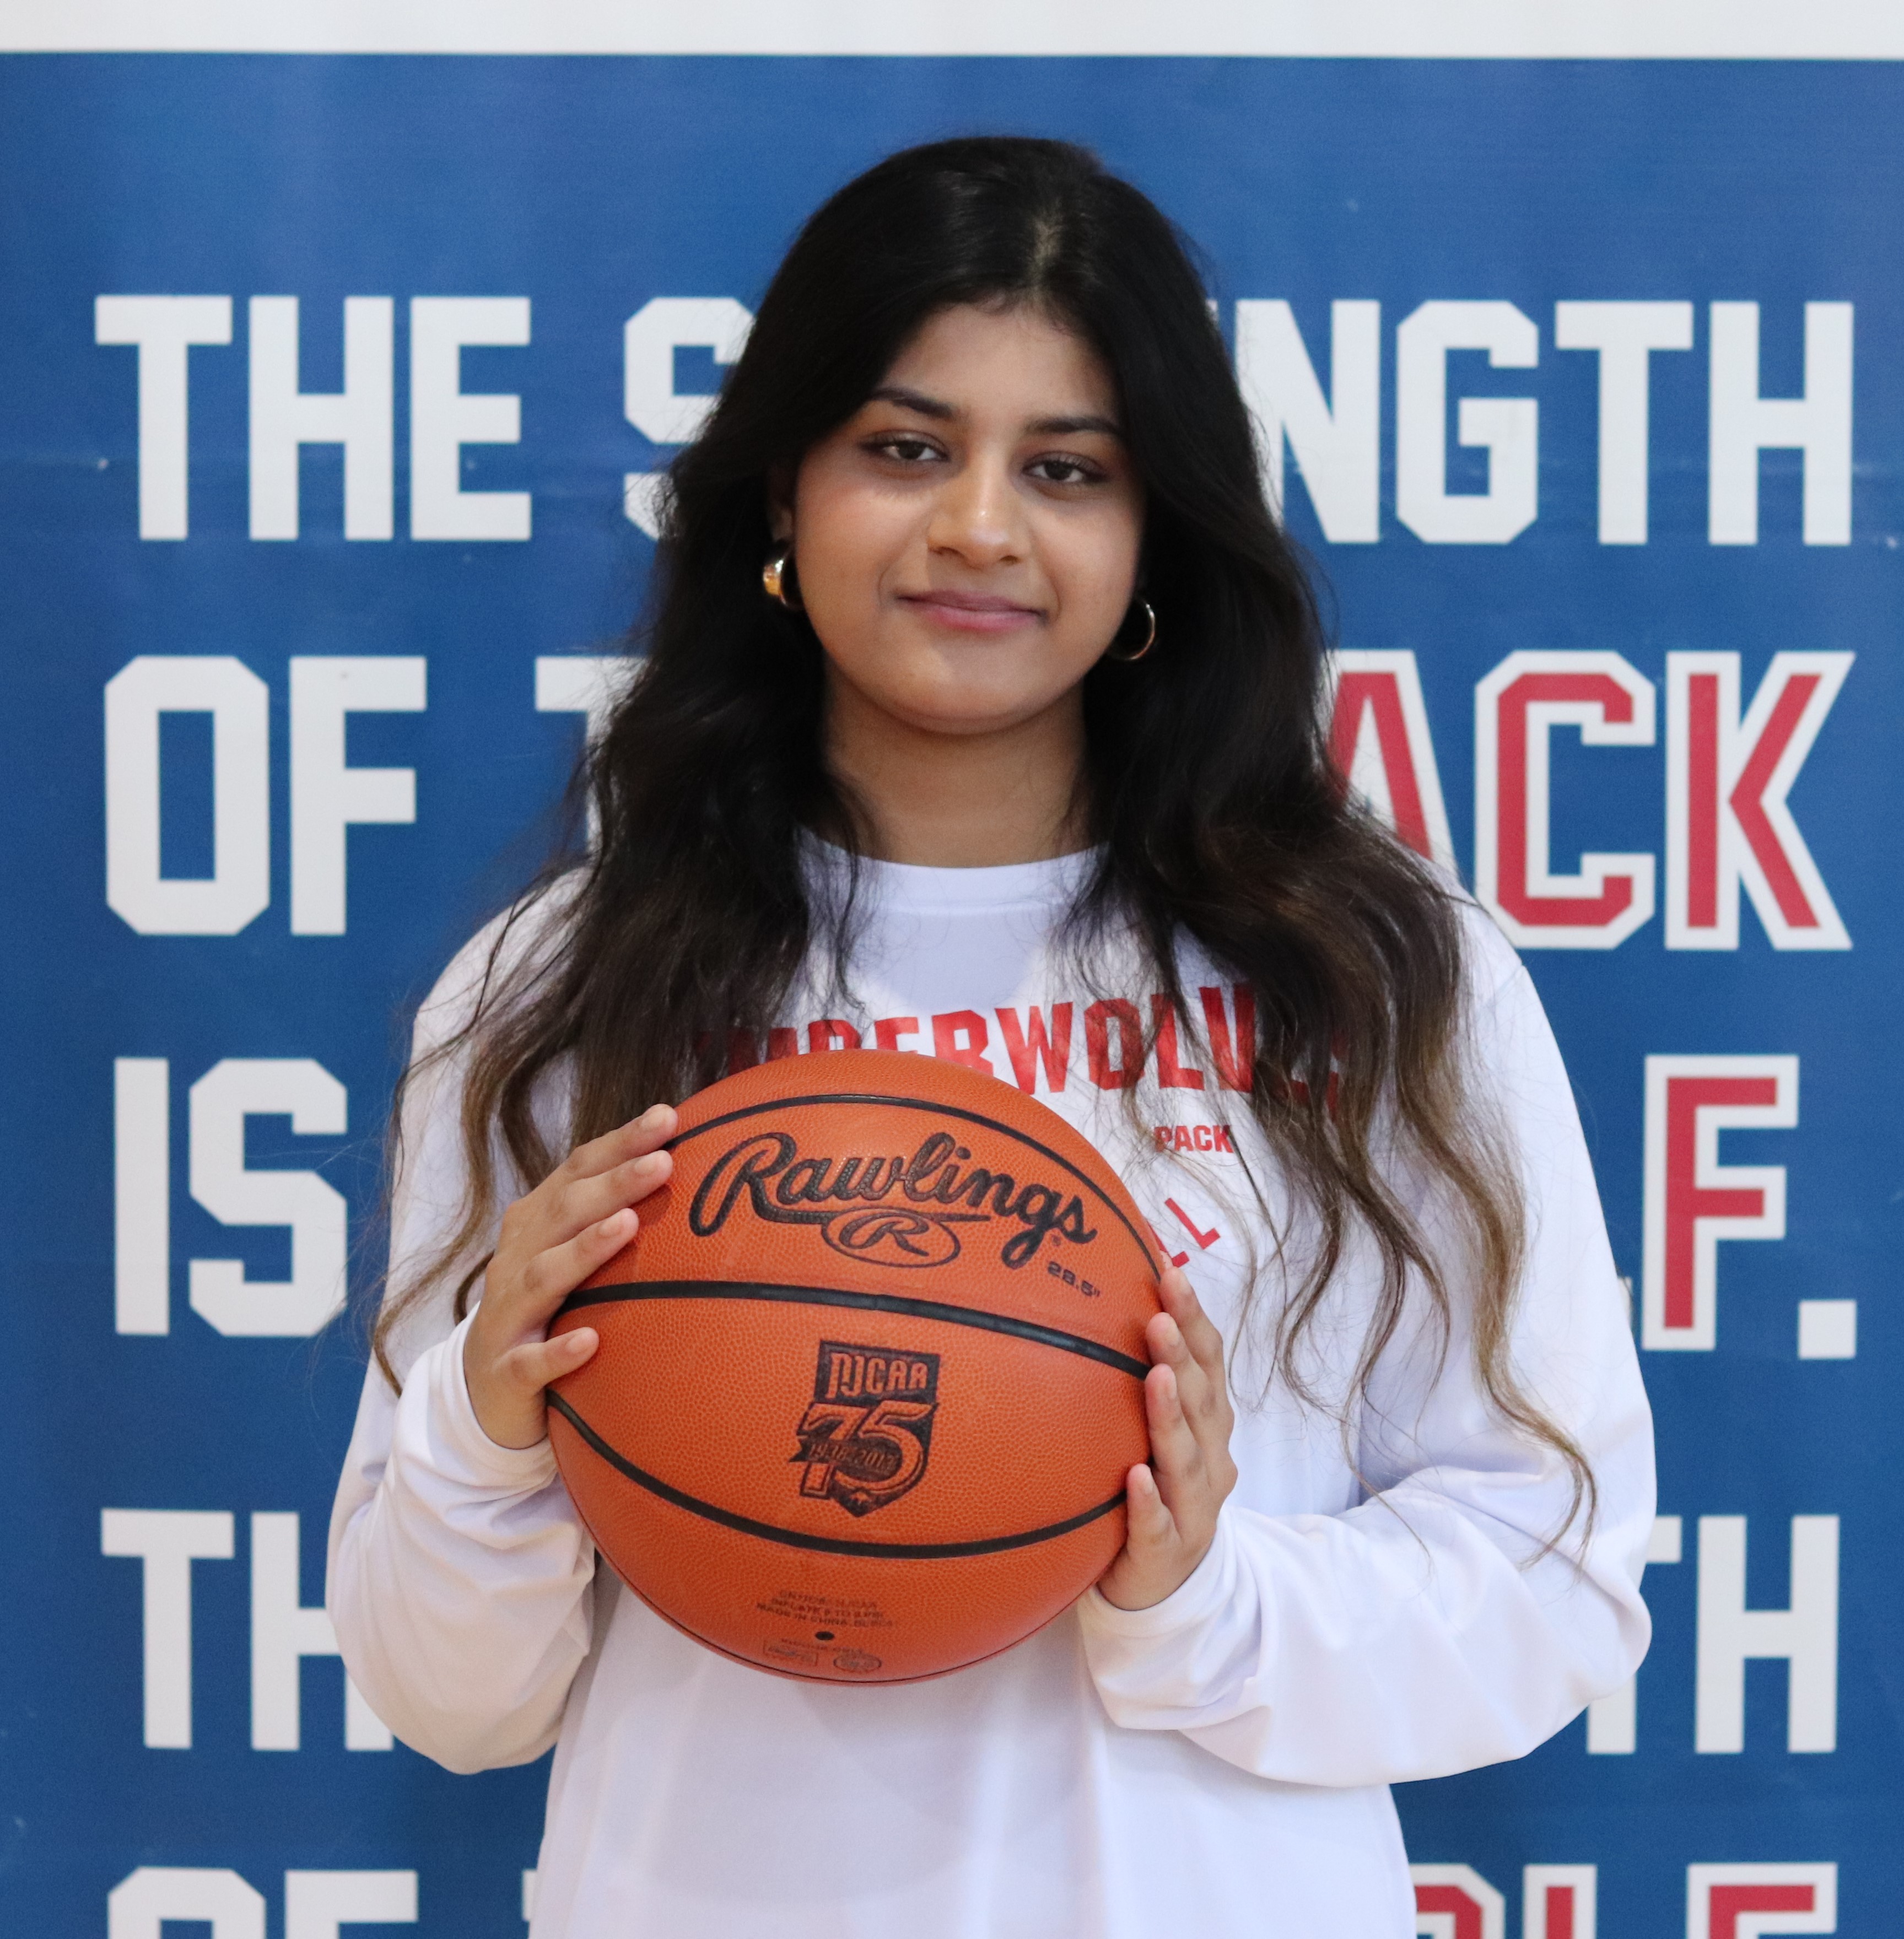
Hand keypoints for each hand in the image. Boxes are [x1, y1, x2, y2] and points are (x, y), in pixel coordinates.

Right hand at [462, 1104, 677, 1449]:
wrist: (485, 1389)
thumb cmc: (549, 1307)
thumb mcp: (573, 1256)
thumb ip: (617, 1215)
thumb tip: (695, 1171)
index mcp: (537, 1225)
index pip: (578, 1171)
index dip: (620, 1143)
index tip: (668, 1118)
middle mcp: (517, 1260)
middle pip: (564, 1213)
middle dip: (613, 1184)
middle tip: (663, 1163)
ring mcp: (507, 1315)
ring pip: (544, 1277)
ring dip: (585, 1249)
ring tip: (628, 1226)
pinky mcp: (505, 1372)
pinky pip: (531, 1363)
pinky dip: (559, 1351)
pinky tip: (590, 1342)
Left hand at [1096, 1267, 1236, 1611]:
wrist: (1165, 1589)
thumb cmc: (1153, 1491)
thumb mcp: (1146, 1433)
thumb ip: (1129, 1380)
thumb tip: (1082, 1304)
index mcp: (1207, 1426)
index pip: (1207, 1362)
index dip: (1193, 1318)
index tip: (1169, 1269)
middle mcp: (1210, 1460)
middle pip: (1203, 1400)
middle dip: (1183, 1355)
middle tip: (1159, 1314)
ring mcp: (1194, 1508)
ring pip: (1188, 1458)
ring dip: (1172, 1416)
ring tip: (1156, 1378)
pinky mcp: (1168, 1551)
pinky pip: (1159, 1525)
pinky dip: (1150, 1502)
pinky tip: (1135, 1478)